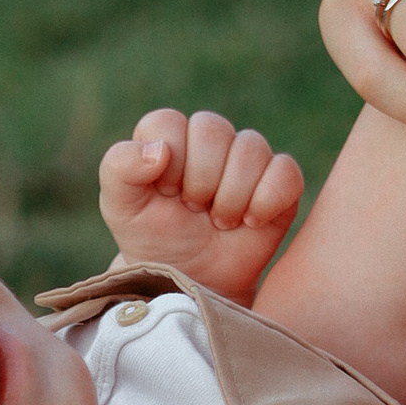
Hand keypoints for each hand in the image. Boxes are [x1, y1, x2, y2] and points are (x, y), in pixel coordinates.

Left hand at [99, 108, 303, 301]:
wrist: (195, 282)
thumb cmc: (155, 241)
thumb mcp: (120, 209)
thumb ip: (119, 168)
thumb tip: (159, 149)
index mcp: (168, 138)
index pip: (168, 122)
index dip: (168, 162)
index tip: (166, 194)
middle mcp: (209, 140)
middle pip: (212, 128)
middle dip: (200, 181)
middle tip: (194, 210)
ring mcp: (247, 159)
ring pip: (251, 147)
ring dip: (231, 195)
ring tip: (220, 222)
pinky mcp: (280, 182)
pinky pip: (286, 172)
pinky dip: (268, 200)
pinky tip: (251, 222)